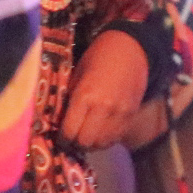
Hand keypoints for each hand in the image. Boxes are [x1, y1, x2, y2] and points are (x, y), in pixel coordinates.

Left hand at [59, 33, 147, 149]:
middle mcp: (104, 108)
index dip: (62, 138)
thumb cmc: (97, 58)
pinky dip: (107, 139)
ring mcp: (121, 112)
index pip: (70, 131)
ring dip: (92, 144)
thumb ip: (70, 99)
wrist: (131, 48)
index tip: (59, 137)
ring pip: (103, 143)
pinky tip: (101, 132)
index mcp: (85, 96)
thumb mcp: (76, 75)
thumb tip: (60, 122)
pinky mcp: (132, 114)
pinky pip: (117, 137)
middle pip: (86, 141)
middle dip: (76, 143)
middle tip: (72, 138)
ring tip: (86, 137)